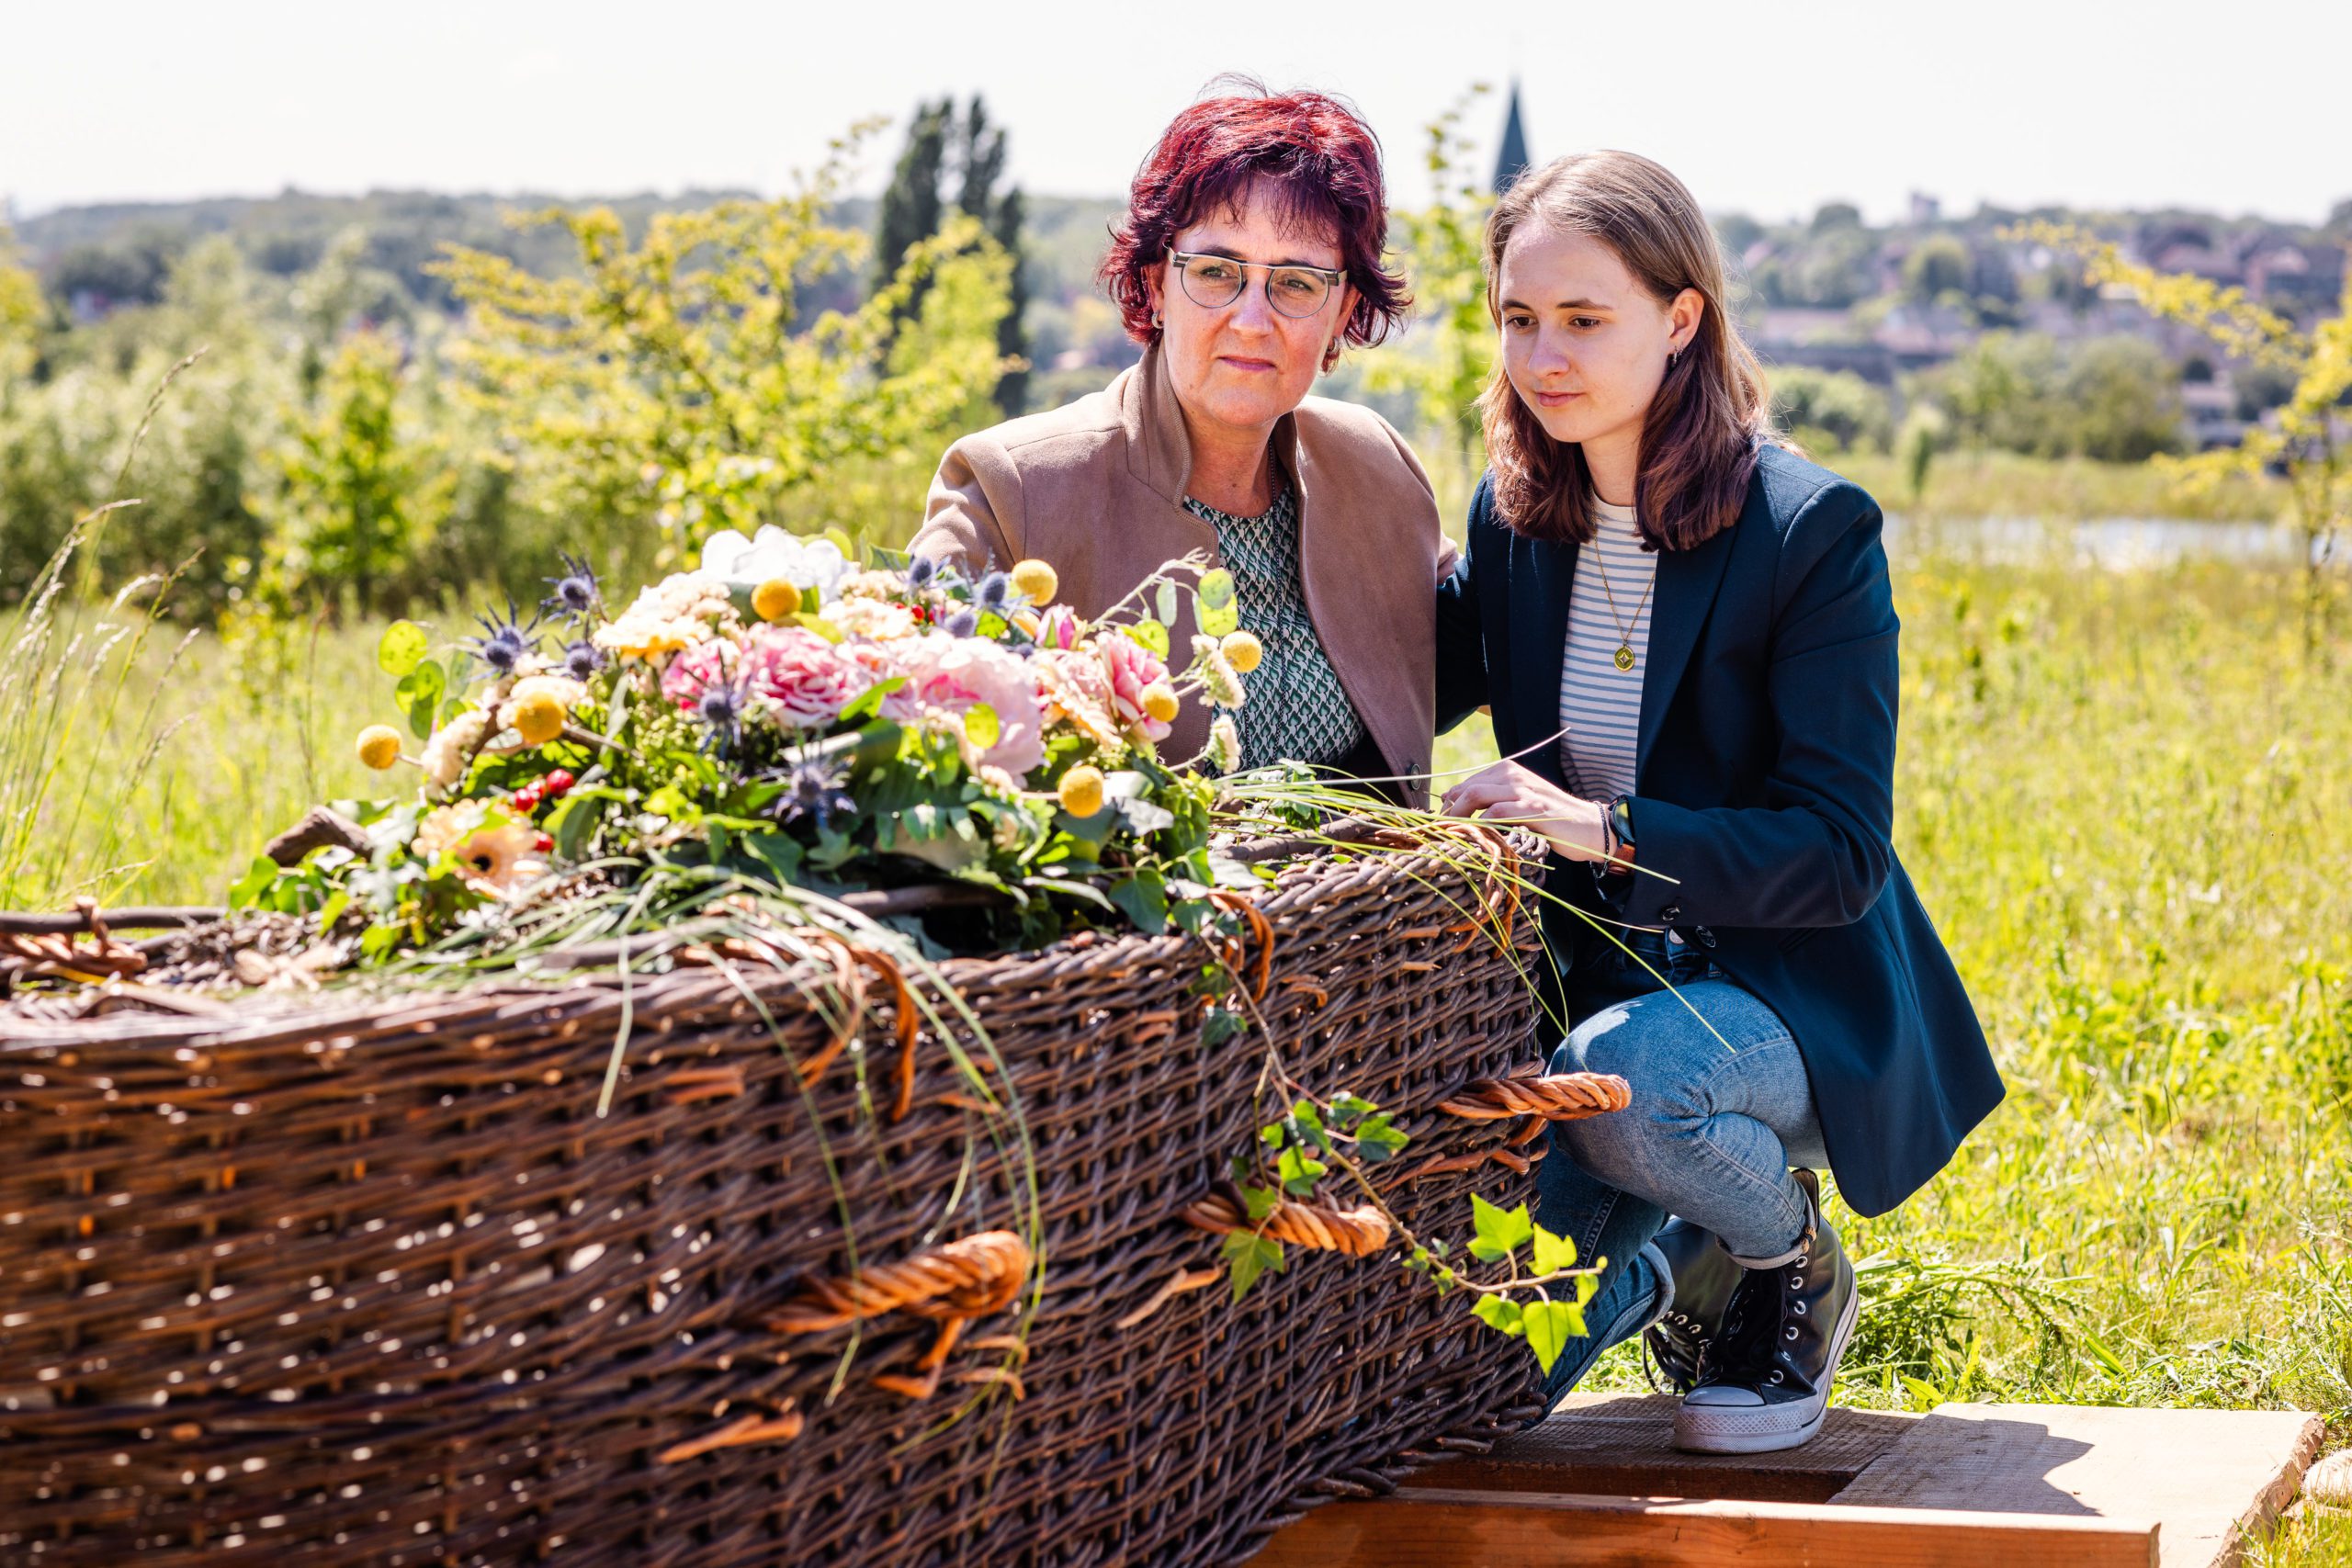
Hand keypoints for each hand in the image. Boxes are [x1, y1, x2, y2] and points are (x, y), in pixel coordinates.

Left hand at [1438, 760, 1612, 862]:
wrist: (1589, 826)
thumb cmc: (1551, 820)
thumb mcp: (1519, 805)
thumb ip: (1493, 803)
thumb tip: (1455, 808)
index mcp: (1507, 771)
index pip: (1466, 784)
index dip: (1449, 805)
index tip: (1440, 825)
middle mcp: (1514, 775)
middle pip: (1467, 789)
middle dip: (1449, 812)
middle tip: (1441, 834)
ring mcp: (1524, 790)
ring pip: (1477, 795)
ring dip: (1460, 817)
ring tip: (1453, 837)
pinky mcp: (1534, 808)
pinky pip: (1497, 812)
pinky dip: (1482, 825)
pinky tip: (1477, 838)